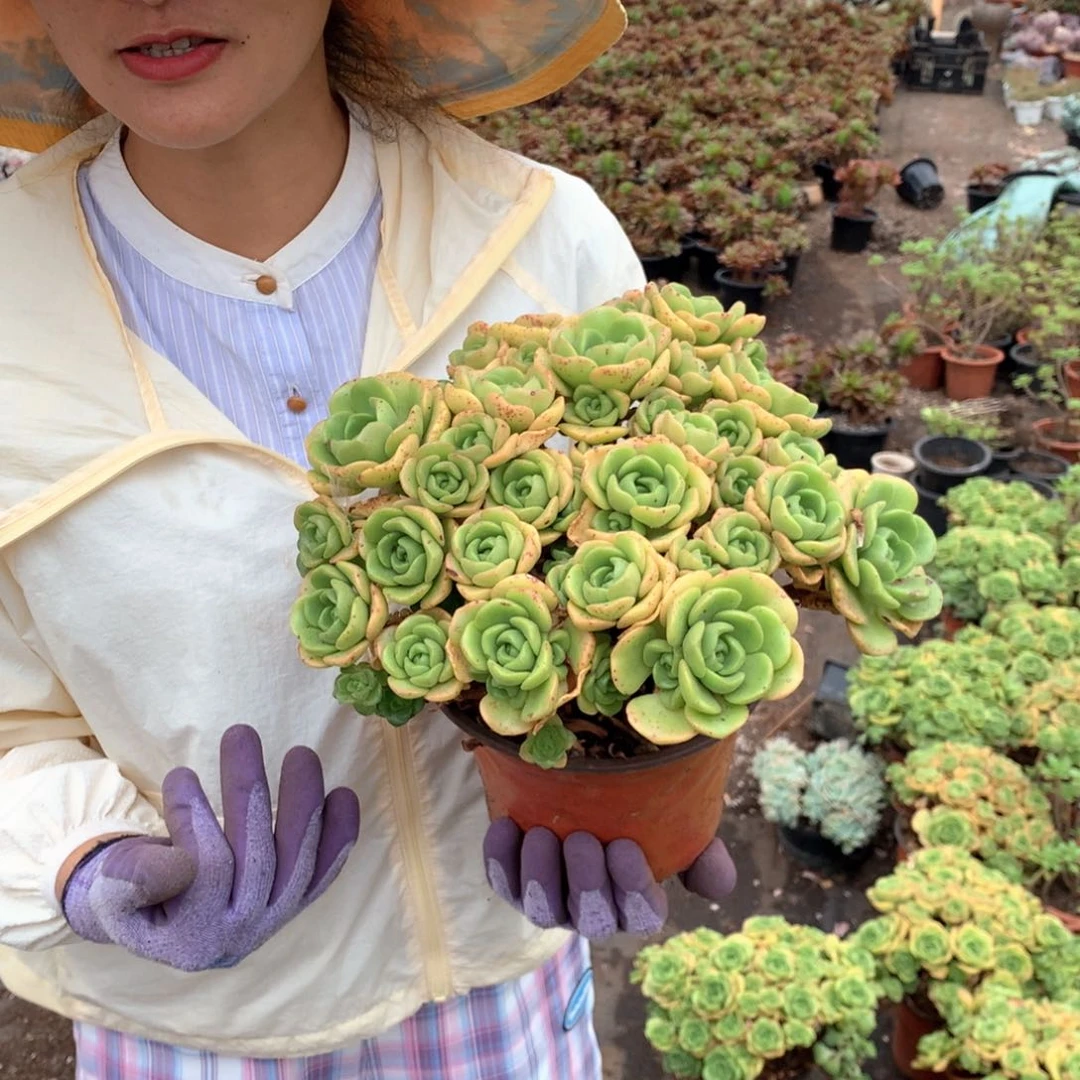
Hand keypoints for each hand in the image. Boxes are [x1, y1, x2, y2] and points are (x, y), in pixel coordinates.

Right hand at [62, 725, 359, 970]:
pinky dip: (338, 833)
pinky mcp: (294, 903)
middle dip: (248, 790)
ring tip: (299, 752)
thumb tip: (178, 864)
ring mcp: (273, 920)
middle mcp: (240, 936)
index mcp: (189, 939)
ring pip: (297, 858)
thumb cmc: (130, 893)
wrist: (156, 920)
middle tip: (241, 733)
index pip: (204, 871)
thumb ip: (136, 878)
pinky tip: (344, 794)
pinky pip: (324, 870)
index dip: (193, 818)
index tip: (180, 774)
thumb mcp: (112, 890)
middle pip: (257, 857)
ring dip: (301, 800)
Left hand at [483, 820, 735, 939]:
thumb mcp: (677, 823)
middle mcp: (591, 911)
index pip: (640, 914)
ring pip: (542, 909)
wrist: (583, 782)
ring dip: (541, 875)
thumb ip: (700, 852)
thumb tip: (714, 886)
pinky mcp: (513, 881)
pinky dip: (501, 858)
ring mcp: (550, 899)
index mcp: (635, 903)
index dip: (633, 889)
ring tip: (542, 834)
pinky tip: (505, 825)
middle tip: (582, 839)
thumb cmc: (638, 807)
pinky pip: (503, 882)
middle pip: (590, 917)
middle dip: (586, 882)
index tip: (626, 847)